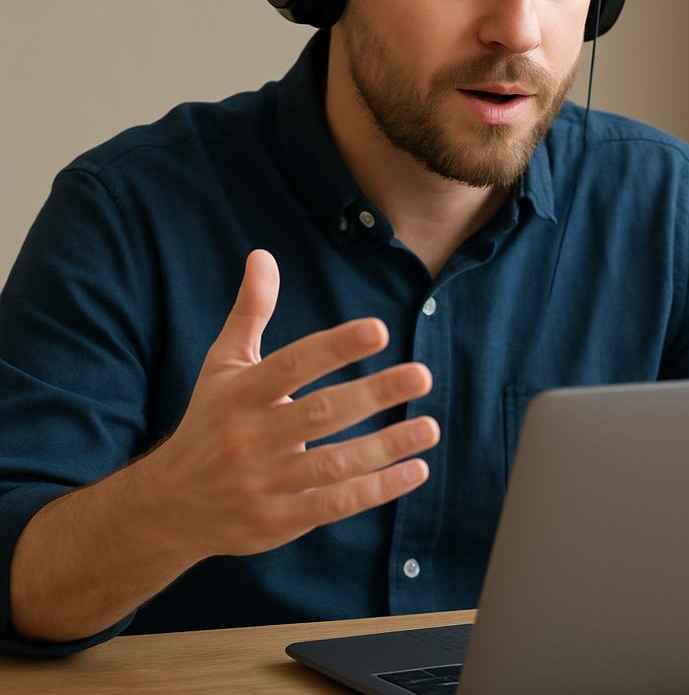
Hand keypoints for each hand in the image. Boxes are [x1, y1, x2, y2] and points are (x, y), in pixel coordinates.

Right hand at [149, 249, 438, 560]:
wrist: (170, 506)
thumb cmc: (210, 420)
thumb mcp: (223, 364)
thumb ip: (250, 312)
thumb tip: (263, 255)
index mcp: (239, 394)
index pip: (292, 365)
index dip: (336, 347)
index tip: (380, 329)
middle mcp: (250, 438)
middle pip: (320, 414)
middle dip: (374, 394)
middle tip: (422, 375)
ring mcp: (264, 484)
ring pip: (333, 464)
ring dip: (386, 447)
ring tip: (430, 427)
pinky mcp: (280, 521)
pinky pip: (336, 504)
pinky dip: (378, 490)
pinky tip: (416, 469)